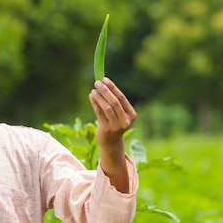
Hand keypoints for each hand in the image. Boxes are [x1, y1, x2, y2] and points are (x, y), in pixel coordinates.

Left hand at [89, 78, 135, 192]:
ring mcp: (116, 126)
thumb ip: (114, 101)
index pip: (121, 98)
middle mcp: (126, 121)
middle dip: (105, 91)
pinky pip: (99, 114)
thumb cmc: (114, 123)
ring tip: (93, 90)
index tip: (105, 79)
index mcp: (132, 115)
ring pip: (106, 108)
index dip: (112, 87)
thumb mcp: (118, 113)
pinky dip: (95, 103)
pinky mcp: (106, 130)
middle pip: (114, 102)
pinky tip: (91, 96)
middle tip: (97, 82)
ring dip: (99, 97)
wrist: (111, 142)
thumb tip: (103, 83)